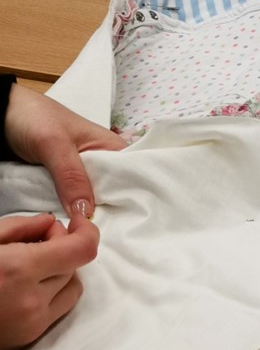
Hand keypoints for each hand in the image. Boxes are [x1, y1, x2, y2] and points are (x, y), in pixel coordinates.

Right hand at [0, 214, 97, 349]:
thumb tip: (50, 223)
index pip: (82, 250)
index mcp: (17, 270)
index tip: (77, 222)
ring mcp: (32, 322)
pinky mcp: (30, 337)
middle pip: (74, 265)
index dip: (86, 231)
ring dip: (60, 272)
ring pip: (72, 287)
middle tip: (36, 241)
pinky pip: (60, 308)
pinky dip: (52, 293)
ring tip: (29, 266)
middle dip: (61, 248)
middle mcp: (30, 299)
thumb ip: (19, 227)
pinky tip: (26, 287)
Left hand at [5, 83, 126, 218]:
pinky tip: (78, 223)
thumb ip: (71, 176)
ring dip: (90, 212)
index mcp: (112, 147)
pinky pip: (74, 200)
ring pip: (93, 198)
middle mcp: (102, 162)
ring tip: (95, 231)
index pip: (135, 174)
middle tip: (112, 230)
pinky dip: (72, 210)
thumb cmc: (33, 118)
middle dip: (112, 209)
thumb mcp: (54, 144)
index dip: (137, 195)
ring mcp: (81, 173)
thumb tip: (86, 213)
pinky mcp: (64, 182)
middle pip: (116, 191)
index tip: (136, 218)